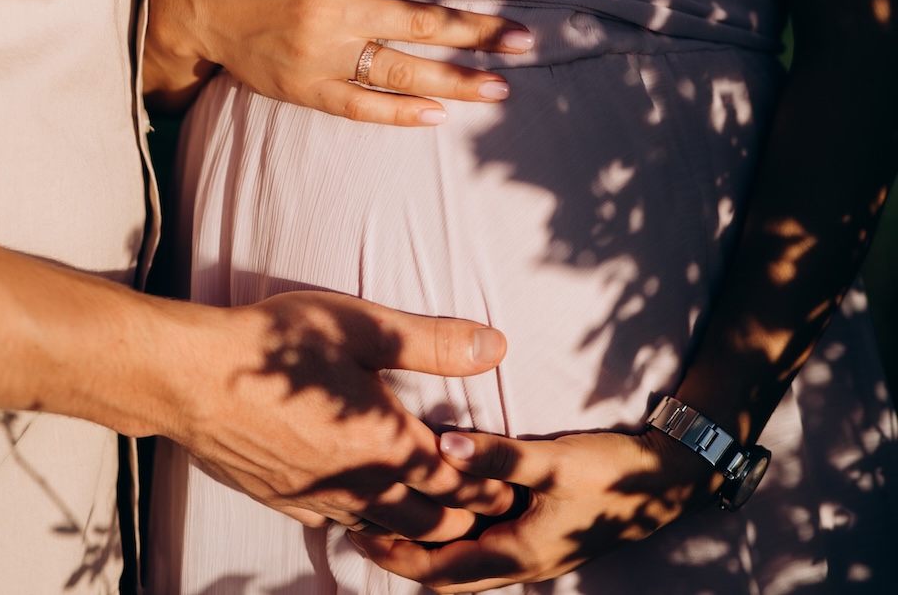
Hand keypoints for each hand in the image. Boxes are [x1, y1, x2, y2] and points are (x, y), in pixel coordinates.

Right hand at [144, 0, 533, 121]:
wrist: (199, 2)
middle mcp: (335, 11)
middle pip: (422, 23)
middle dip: (480, 32)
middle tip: (526, 41)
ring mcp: (321, 55)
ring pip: (400, 71)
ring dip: (455, 80)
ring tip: (500, 89)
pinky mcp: (305, 88)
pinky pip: (359, 106)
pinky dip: (399, 114)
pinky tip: (437, 117)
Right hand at [154, 291, 515, 540]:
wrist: (192, 377)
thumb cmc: (278, 343)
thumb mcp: (363, 326)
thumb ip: (434, 342)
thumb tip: (496, 346)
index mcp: (384, 444)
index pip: (454, 482)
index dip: (487, 487)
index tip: (510, 488)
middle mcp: (355, 483)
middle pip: (424, 521)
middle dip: (460, 519)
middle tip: (484, 511)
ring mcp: (315, 497)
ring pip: (380, 529)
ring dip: (413, 528)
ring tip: (435, 519)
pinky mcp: (282, 499)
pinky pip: (333, 523)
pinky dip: (361, 522)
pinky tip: (360, 508)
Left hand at [352, 425, 717, 589]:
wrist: (663, 483)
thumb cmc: (608, 474)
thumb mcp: (551, 462)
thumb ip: (497, 456)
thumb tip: (441, 445)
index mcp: (514, 556)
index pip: (437, 572)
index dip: (394, 555)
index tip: (355, 528)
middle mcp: (516, 563)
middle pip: (443, 574)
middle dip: (401, 553)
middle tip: (358, 520)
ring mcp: (528, 551)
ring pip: (462, 560)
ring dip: (426, 542)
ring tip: (389, 510)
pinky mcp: (536, 532)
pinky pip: (480, 543)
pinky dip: (452, 531)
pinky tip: (440, 502)